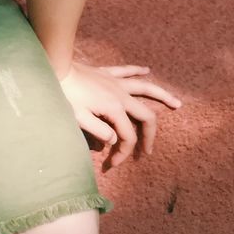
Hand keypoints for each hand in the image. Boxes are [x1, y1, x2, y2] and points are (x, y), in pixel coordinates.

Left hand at [58, 61, 182, 171]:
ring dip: (162, 96)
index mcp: (115, 109)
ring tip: (177, 103)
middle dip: (150, 135)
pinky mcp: (106, 73)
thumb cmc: (65, 96)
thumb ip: (100, 132)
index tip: (113, 164)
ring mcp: (115, 82)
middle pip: (145, 116)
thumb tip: (115, 140)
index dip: (123, 152)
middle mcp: (121, 95)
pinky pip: (127, 71)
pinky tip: (147, 70)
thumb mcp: (79, 119)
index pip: (127, 136)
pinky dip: (138, 70)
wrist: (56, 70)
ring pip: (145, 88)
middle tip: (149, 149)